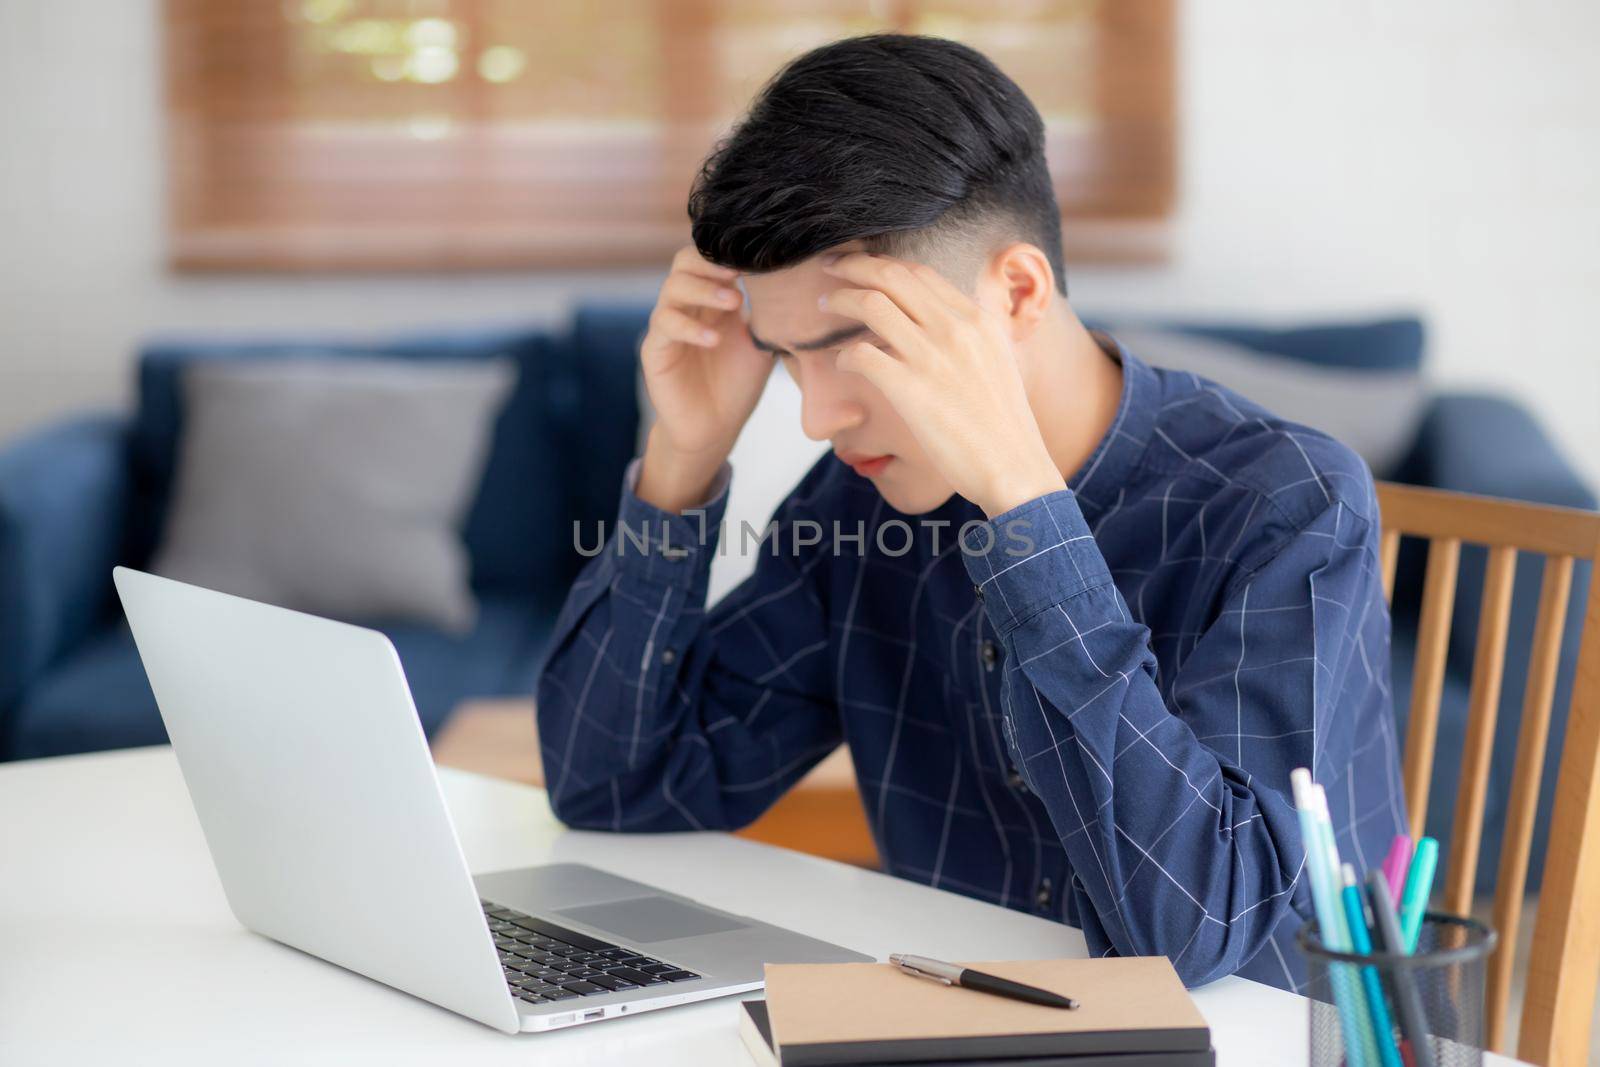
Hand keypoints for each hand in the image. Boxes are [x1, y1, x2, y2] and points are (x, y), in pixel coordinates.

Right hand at [636, 246, 772, 511]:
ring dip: (704, 291)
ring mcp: (666, 326)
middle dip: (712, 263)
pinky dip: (690, 328)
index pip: (708, 258)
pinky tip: (714, 339)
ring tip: (734, 302)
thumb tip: (796, 281)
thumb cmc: (738, 384)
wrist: (714, 428)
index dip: (727, 253)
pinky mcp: (654, 350)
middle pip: (684, 263)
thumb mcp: (761, 343)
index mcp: (710, 298)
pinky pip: (664, 326)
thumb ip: (768, 313)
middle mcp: (685, 306)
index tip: (756, 257)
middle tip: (739, 272)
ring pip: (672, 288)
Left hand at [821, 253, 1065, 517]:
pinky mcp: (910, 389)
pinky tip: (842, 363)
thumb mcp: (999, 361)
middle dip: (854, 265)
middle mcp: (955, 328)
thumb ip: (971, 336)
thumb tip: (941, 323)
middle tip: (830, 267)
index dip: (884, 263)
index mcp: (977, 319)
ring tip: (824, 306)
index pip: (920, 273)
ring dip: (840, 300)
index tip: (864, 267)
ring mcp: (932, 357)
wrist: (1013, 466)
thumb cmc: (1004, 424)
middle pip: (891, 275)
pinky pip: (861, 354)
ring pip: (871, 304)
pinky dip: (844, 354)